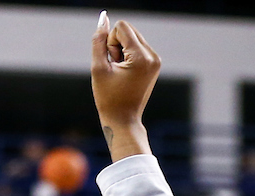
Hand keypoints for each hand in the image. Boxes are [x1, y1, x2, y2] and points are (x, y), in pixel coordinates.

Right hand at [91, 14, 159, 161]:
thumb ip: (98, 40)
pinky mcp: (155, 63)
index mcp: (142, 57)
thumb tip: (103, 17)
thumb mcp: (98, 67)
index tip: (112, 63)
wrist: (123, 120)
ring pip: (132, 36)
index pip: (121, 27)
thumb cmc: (108, 97)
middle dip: (116, 45)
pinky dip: (128, 55)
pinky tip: (126, 73)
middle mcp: (153, 56)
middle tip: (116, 68)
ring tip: (121, 72)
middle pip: (128, 29)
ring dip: (121, 50)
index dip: (110, 42)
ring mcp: (156, 60)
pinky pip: (137, 46)